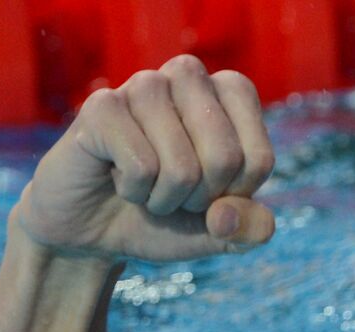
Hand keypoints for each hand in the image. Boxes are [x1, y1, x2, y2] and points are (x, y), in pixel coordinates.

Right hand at [16, 55, 275, 263]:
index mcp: (230, 94)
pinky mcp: (103, 105)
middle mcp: (189, 76)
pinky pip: (142, 167)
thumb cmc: (165, 218)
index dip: (235, 197)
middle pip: (225, 159)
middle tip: (173, 192)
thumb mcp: (219, 233)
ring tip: (144, 184)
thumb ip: (250, 230)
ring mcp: (144, 84)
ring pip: (183, 167)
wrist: (96, 230)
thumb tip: (225, 216)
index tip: (208, 194)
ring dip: (164, 198)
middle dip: (200, 199)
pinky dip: (133, 191)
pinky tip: (116, 177)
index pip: (258, 159)